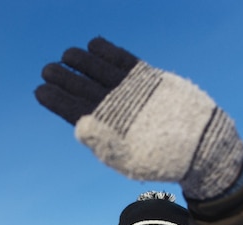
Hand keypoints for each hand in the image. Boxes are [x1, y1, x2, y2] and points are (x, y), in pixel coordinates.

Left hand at [35, 37, 242, 199]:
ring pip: (99, 72)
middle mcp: (112, 109)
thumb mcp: (129, 158)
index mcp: (102, 129)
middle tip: (48, 69)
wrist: (201, 147)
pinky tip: (94, 45)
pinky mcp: (146, 80)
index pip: (72, 110)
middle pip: (82, 88)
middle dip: (63, 77)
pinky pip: (123, 62)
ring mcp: (128, 92)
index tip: (41, 90)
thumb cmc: (163, 160)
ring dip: (82, 62)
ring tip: (68, 54)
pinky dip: (108, 53)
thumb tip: (80, 126)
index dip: (55, 99)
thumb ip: (103, 142)